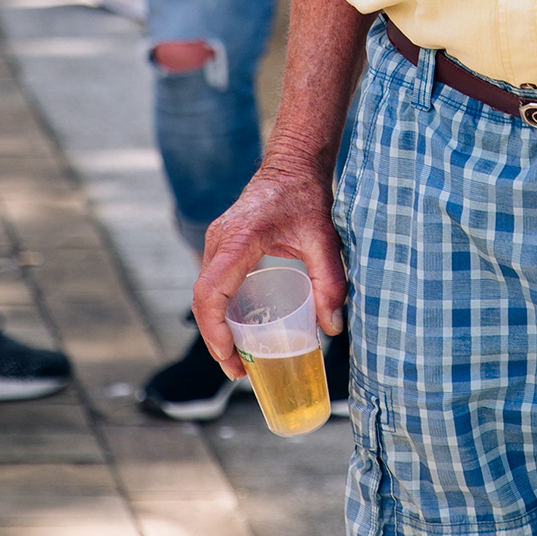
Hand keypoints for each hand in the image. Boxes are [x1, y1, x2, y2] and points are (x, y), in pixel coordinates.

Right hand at [192, 150, 346, 372]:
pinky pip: (214, 285)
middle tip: (241, 372)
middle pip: (203, 300)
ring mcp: (217, 244)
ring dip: (217, 329)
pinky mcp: (222, 247)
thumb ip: (330, 281)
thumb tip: (332, 328)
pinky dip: (222, 312)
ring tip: (242, 361)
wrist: (292, 163)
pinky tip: (243, 332)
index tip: (230, 357)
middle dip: (217, 340)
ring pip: (206, 295)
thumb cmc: (305, 195)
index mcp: (238, 239)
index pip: (211, 292)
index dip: (214, 330)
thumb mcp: (324, 238)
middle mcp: (219, 242)